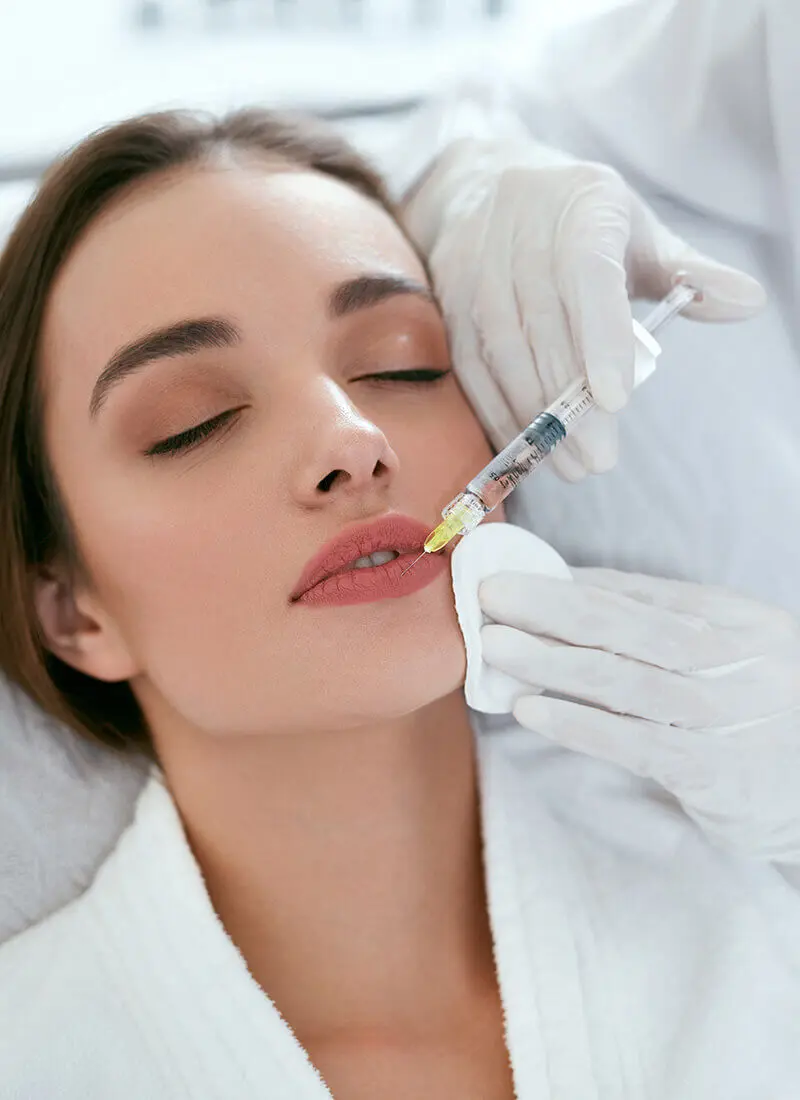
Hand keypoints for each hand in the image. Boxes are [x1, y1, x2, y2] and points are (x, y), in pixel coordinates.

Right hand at [402, 137, 766, 479]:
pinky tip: (528, 447)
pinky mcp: (448, 304)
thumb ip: (691, 273)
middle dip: (570, 402)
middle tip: (599, 457)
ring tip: (570, 465)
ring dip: (534, 416)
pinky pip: (470, 367)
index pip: (589, 272)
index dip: (600, 336)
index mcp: (580, 206)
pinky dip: (498, 412)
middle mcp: (519, 231)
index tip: (616, 399)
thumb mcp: (637, 233)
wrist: (487, 188)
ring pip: (502, 352)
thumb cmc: (578, 222)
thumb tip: (749, 302)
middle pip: (544, 326)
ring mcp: (475, 268)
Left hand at [479, 567, 799, 862]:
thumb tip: (575, 587)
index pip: (646, 593)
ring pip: (624, 679)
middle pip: (629, 626)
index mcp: (741, 621)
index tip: (517, 574)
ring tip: (495, 646)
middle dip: (551, 607)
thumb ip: (666, 622)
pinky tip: (531, 711)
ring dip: (551, 660)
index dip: (574, 582)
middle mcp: (738, 660)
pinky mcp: (712, 772)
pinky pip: (633, 744)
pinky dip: (578, 724)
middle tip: (491, 595)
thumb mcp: (733, 654)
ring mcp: (727, 716)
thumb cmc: (762, 716)